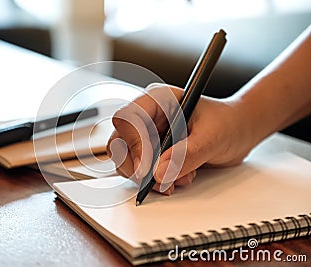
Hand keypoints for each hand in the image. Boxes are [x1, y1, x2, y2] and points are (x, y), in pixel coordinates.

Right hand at [106, 83, 254, 194]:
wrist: (239, 132)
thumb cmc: (228, 123)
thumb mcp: (212, 136)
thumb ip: (187, 154)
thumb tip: (160, 172)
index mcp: (158, 100)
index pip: (127, 119)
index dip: (133, 144)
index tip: (146, 167)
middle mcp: (148, 117)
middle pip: (120, 142)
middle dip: (136, 166)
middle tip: (157, 180)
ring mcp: (148, 136)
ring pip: (126, 160)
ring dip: (147, 177)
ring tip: (177, 178)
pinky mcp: (153, 153)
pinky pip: (140, 171)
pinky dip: (155, 182)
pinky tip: (178, 178)